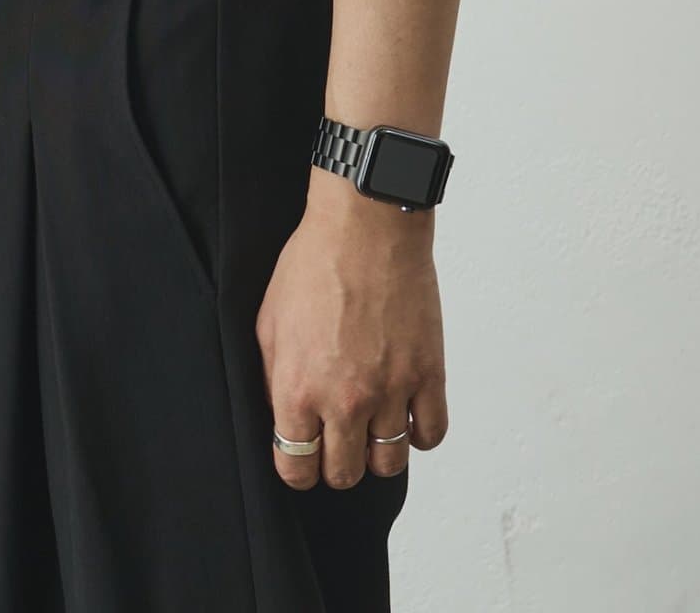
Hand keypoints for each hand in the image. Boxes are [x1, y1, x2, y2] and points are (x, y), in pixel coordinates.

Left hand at [254, 166, 447, 489]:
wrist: (366, 225)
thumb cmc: (315, 261)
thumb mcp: (268, 322)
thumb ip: (274, 379)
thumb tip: (283, 414)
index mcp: (298, 390)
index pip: (296, 468)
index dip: (297, 466)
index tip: (302, 453)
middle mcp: (345, 401)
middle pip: (344, 474)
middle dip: (336, 462)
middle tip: (336, 438)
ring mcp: (391, 390)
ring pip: (388, 464)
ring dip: (377, 452)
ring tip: (371, 426)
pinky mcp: (428, 374)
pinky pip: (431, 434)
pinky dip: (418, 432)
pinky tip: (404, 412)